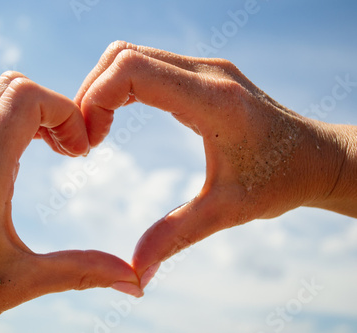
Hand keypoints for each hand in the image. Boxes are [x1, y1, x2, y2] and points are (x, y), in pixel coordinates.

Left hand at [0, 72, 140, 331]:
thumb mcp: (21, 283)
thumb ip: (82, 272)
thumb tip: (133, 283)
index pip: (24, 98)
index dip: (65, 111)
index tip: (80, 150)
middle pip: (11, 86)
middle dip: (52, 108)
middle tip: (69, 148)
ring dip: (29, 112)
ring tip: (51, 150)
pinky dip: (8, 123)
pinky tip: (21, 160)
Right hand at [75, 41, 353, 288]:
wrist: (317, 158)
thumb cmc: (280, 181)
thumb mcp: (227, 212)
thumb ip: (175, 237)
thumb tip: (136, 274)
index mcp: (213, 101)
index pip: (133, 70)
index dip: (96, 98)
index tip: (91, 142)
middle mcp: (207, 73)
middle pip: (123, 56)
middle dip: (92, 93)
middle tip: (88, 139)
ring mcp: (205, 69)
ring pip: (131, 56)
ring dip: (104, 88)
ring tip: (98, 130)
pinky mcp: (202, 74)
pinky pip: (147, 64)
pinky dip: (121, 87)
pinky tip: (118, 118)